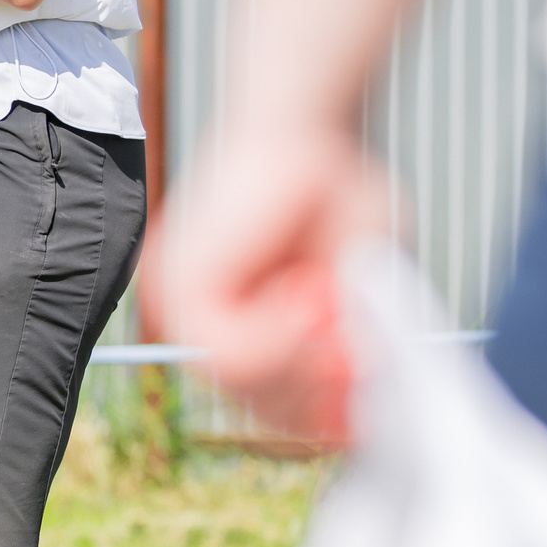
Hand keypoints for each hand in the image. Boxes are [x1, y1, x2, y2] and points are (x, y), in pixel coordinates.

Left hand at [147, 120, 394, 444]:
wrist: (310, 126)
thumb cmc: (342, 193)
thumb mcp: (367, 284)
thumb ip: (363, 344)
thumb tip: (361, 412)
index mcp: (250, 330)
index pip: (275, 407)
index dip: (322, 420)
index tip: (360, 407)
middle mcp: (211, 325)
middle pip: (262, 408)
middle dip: (317, 393)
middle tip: (349, 349)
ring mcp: (188, 308)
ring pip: (244, 385)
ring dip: (302, 355)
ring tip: (322, 301)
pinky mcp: (180, 288)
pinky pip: (231, 352)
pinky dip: (279, 335)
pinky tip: (300, 293)